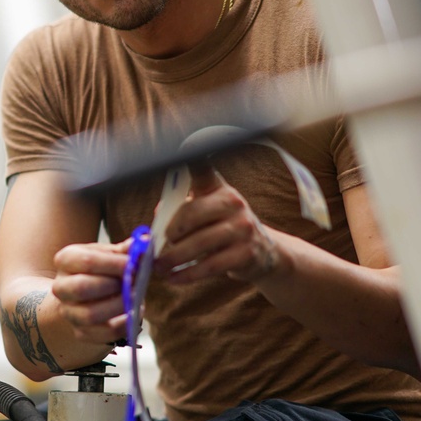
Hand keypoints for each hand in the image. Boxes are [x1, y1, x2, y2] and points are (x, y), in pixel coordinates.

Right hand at [52, 239, 130, 343]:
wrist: (81, 295)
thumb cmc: (99, 270)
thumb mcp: (109, 254)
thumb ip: (126, 250)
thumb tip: (144, 241)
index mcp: (66, 260)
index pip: (87, 261)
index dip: (114, 264)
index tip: (134, 265)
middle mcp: (61, 287)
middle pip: (81, 288)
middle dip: (113, 285)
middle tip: (133, 282)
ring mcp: (69, 312)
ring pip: (90, 314)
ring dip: (119, 306)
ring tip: (134, 297)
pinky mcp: (81, 332)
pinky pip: (104, 334)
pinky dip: (124, 325)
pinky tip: (133, 313)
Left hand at [153, 166, 280, 285]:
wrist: (264, 254)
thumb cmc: (223, 230)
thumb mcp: (206, 213)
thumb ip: (180, 210)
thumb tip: (157, 218)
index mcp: (218, 188)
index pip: (202, 167)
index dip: (191, 154)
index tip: (181, 142)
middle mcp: (232, 202)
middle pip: (192, 212)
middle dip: (170, 232)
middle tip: (156, 246)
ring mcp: (242, 227)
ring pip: (198, 243)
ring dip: (174, 258)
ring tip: (160, 266)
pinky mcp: (246, 253)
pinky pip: (209, 266)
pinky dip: (187, 274)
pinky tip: (175, 278)